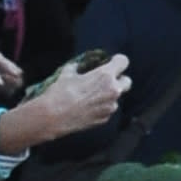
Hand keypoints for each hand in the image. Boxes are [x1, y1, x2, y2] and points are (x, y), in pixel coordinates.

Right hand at [0, 56, 131, 156]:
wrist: (53, 117)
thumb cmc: (59, 93)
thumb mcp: (67, 73)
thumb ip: (78, 67)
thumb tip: (79, 65)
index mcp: (105, 75)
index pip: (123, 62)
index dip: (117, 61)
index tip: (111, 62)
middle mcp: (113, 91)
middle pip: (127, 81)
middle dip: (119, 79)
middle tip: (105, 80)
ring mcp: (110, 106)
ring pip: (116, 97)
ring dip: (108, 95)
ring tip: (90, 97)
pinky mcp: (105, 118)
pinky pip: (107, 109)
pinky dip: (101, 107)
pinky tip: (87, 107)